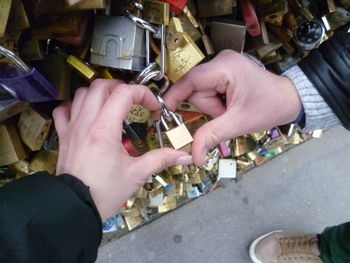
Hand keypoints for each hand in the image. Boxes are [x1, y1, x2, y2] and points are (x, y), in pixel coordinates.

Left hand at [53, 79, 191, 220]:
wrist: (74, 208)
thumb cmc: (104, 192)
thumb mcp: (136, 174)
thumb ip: (160, 159)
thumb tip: (183, 155)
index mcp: (105, 129)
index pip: (124, 93)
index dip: (143, 94)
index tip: (152, 108)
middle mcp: (86, 122)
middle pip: (101, 86)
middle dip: (121, 88)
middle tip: (133, 102)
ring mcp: (71, 127)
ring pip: (82, 93)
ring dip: (100, 93)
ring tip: (112, 105)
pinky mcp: (63, 136)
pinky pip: (64, 110)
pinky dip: (76, 106)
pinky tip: (87, 114)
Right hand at [164, 50, 301, 165]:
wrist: (289, 99)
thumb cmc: (270, 107)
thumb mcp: (238, 123)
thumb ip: (212, 136)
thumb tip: (194, 156)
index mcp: (225, 67)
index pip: (190, 80)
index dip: (173, 97)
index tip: (161, 113)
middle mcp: (221, 60)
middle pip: (195, 89)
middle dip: (208, 107)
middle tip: (226, 113)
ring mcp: (222, 64)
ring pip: (200, 91)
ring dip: (212, 106)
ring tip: (231, 108)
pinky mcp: (223, 71)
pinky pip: (207, 89)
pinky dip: (215, 101)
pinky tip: (229, 103)